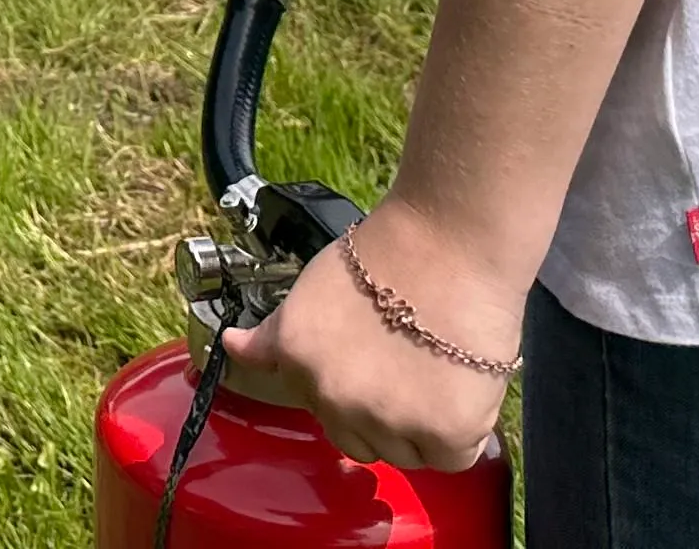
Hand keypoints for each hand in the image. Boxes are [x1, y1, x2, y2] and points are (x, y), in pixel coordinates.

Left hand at [214, 200, 517, 475]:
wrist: (450, 240)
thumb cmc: (389, 251)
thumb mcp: (310, 290)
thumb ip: (274, 335)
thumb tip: (233, 347)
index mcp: (296, 358)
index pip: (317, 408)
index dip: (350, 386)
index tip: (371, 363)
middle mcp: (334, 396)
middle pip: (360, 441)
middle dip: (382, 413)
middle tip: (408, 366)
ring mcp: (388, 418)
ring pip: (407, 454)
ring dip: (423, 426)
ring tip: (439, 369)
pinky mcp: (444, 431)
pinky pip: (453, 457)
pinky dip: (464, 432)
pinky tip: (465, 385)